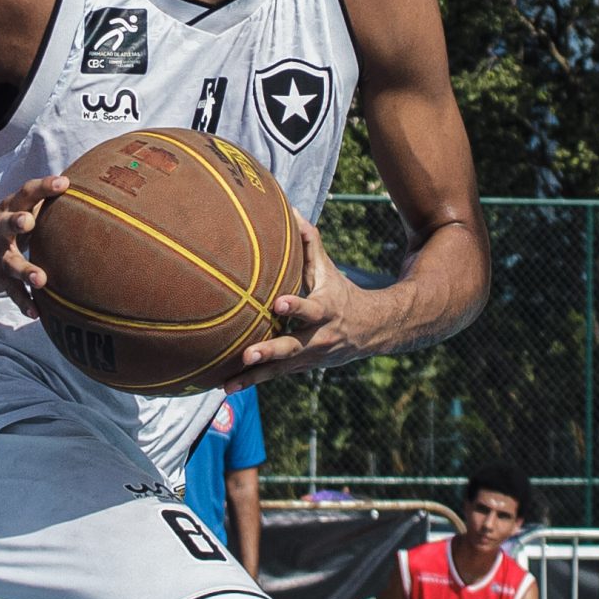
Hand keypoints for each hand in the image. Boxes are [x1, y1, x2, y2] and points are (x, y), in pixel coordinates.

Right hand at [0, 175, 68, 308]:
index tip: (64, 183)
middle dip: (17, 222)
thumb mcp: (20, 209)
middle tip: (28, 222)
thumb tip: (84, 188)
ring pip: (11, 262)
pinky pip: (11, 291)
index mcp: (10, 208)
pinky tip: (36, 313)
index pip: (26, 194)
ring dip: (25, 270)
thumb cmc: (5, 224)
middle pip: (7, 223)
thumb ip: (44, 201)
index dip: (43, 187)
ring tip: (41, 279)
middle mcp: (0, 229)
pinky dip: (23, 302)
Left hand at [228, 217, 376, 386]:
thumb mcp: (329, 270)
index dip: (296, 306)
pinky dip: (252, 382)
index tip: (277, 302)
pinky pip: (274, 377)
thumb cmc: (340, 293)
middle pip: (293, 346)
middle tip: (248, 353)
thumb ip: (310, 244)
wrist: (370, 331)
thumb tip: (292, 210)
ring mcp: (309, 357)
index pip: (311, 308)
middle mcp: (318, 338)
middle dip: (271, 351)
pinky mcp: (300, 369)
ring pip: (280, 369)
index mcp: (326, 310)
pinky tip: (227, 388)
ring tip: (228, 384)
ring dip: (254, 376)